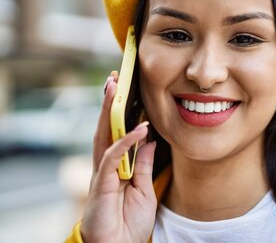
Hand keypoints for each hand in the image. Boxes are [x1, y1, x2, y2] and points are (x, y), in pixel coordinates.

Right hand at [80, 72, 156, 242]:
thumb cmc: (129, 222)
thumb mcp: (144, 188)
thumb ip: (145, 164)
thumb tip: (149, 139)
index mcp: (116, 166)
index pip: (117, 133)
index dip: (121, 113)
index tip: (125, 90)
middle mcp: (106, 166)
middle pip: (107, 129)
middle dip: (110, 103)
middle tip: (114, 78)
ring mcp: (102, 174)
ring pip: (104, 136)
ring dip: (109, 112)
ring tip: (114, 88)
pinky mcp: (101, 185)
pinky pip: (113, 158)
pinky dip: (125, 142)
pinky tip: (139, 128)